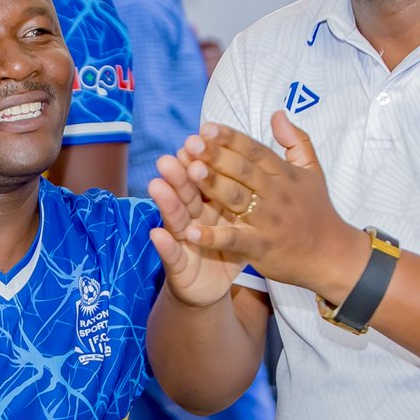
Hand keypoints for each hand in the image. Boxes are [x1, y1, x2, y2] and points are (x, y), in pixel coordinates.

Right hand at [148, 151, 248, 307]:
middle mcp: (193, 215)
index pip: (206, 174)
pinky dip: (165, 245)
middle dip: (180, 173)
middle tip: (172, 154)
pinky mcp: (177, 264)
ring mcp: (182, 239)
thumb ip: (250, 183)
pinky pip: (171, 254)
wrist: (213, 284)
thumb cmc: (232, 244)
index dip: (205, 156)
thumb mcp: (246, 216)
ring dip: (166, 201)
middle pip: (187, 191)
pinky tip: (157, 234)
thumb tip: (263, 149)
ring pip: (174, 217)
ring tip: (157, 185)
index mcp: (211, 200)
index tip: (203, 135)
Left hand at [177, 113, 369, 303]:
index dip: (231, 138)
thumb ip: (296, 141)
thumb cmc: (318, 211)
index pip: (255, 151)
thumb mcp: (313, 172)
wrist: (333, 256)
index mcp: (285, 174)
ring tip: (190, 171)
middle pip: (244, 171)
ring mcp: (268, 221)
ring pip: (237, 199)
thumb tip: (278, 113)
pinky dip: (213, 237)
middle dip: (217, 155)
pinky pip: (234, 240)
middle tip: (192, 143)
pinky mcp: (261, 247)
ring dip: (214, 185)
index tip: (206, 126)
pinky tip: (190, 231)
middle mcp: (276, 194)